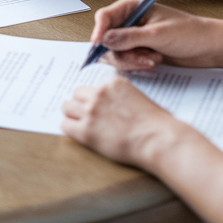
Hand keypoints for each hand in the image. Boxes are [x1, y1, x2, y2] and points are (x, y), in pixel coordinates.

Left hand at [61, 76, 190, 167]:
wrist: (157, 139)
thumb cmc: (156, 123)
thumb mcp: (138, 98)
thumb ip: (121, 97)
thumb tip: (111, 105)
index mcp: (114, 83)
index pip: (93, 86)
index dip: (94, 98)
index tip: (97, 106)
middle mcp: (100, 93)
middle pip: (77, 93)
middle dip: (80, 103)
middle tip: (86, 115)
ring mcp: (91, 111)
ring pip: (67, 107)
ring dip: (72, 114)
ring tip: (80, 124)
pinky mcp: (86, 131)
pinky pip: (65, 125)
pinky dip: (70, 128)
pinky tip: (79, 134)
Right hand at [92, 0, 222, 70]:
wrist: (208, 47)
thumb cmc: (190, 33)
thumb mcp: (158, 35)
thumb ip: (129, 38)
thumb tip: (104, 40)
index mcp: (132, 7)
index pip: (105, 17)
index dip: (98, 32)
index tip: (98, 47)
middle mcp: (130, 21)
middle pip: (107, 40)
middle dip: (123, 53)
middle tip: (143, 58)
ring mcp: (133, 38)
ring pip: (115, 54)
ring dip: (132, 61)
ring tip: (154, 59)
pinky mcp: (138, 52)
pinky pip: (126, 62)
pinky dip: (137, 65)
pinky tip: (154, 63)